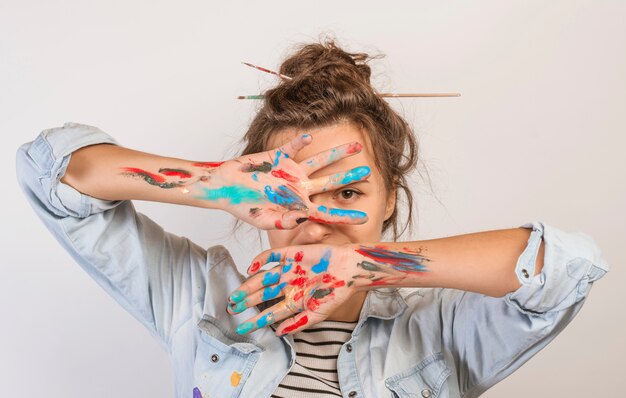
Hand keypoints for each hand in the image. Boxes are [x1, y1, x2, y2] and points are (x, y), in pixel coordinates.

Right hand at [199, 133, 370, 228]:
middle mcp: (298, 188)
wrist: (223, 187)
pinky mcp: (277, 157)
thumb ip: (282, 221)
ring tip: (357, 144)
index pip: (326, 212)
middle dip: (349, 177)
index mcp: (297, 205)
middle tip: (369, 173)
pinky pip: (292, 147)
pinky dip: (300, 142)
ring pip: (319, 161)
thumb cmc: (241, 207)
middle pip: (330, 182)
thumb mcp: (262, 220)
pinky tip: (309, 137)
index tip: (363, 217)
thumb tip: (301, 219)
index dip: (344, 215)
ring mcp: (289, 171)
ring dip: (337, 153)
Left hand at [226, 244, 361, 335]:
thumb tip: (279, 333)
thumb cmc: (337, 292)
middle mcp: (287, 285)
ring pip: (262, 278)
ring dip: (249, 285)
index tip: (242, 328)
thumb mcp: (319, 313)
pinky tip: (251, 268)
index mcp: (294, 301)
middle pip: (262, 295)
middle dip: (247, 302)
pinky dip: (260, 260)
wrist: (350, 269)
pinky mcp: (291, 254)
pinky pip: (271, 256)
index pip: (270, 313)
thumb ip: (299, 323)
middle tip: (231, 309)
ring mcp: (288, 270)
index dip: (256, 320)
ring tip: (236, 294)